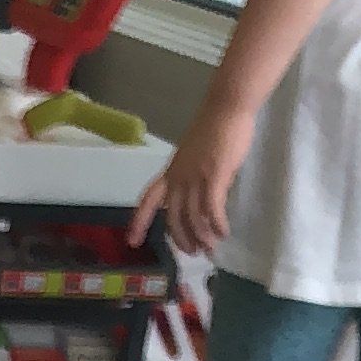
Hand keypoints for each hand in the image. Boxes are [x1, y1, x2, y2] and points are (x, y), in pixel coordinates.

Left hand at [129, 88, 256, 254]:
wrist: (227, 108)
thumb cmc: (214, 129)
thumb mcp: (193, 157)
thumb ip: (192, 177)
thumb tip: (200, 200)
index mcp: (171, 171)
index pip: (148, 199)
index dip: (139, 221)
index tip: (133, 241)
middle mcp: (178, 177)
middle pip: (173, 217)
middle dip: (182, 239)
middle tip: (194, 252)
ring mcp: (194, 177)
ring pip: (193, 217)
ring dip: (202, 237)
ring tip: (211, 247)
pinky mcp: (213, 177)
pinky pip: (212, 210)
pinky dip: (217, 225)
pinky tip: (223, 232)